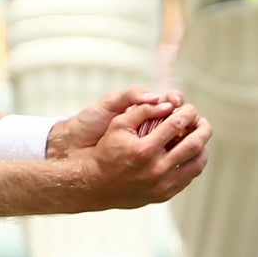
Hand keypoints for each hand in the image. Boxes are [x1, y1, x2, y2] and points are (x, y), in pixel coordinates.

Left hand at [47, 87, 183, 157]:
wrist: (73, 146)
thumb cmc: (90, 122)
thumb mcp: (108, 105)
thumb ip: (131, 97)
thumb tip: (157, 98)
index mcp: (141, 109)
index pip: (168, 102)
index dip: (176, 101)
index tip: (177, 101)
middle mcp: (148, 126)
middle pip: (177, 120)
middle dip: (184, 116)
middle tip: (183, 116)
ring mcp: (148, 144)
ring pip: (175, 139)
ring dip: (182, 136)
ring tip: (181, 134)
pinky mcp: (144, 159)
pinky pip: (164, 156)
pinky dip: (172, 153)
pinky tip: (175, 152)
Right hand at [59, 96, 210, 209]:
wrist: (95, 184)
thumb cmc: (106, 151)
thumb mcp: (118, 125)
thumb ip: (142, 110)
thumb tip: (167, 103)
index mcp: (145, 149)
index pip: (177, 124)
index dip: (188, 112)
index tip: (190, 108)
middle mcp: (156, 169)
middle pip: (194, 145)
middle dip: (202, 128)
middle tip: (201, 121)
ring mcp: (162, 185)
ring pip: (197, 164)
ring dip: (202, 147)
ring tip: (198, 137)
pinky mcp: (164, 195)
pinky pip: (188, 178)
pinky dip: (193, 164)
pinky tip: (188, 154)